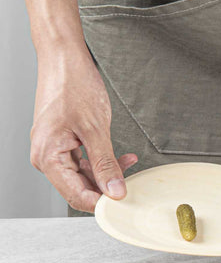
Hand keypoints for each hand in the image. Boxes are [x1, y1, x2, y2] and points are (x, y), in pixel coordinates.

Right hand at [30, 45, 136, 212]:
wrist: (65, 59)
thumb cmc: (73, 85)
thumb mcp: (95, 129)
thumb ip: (105, 164)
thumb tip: (115, 191)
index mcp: (48, 156)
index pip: (75, 195)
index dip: (101, 203)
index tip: (123, 203)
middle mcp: (47, 156)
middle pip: (79, 189)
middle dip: (106, 188)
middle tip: (132, 184)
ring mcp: (55, 150)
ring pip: (84, 176)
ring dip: (108, 174)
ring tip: (130, 164)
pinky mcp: (64, 143)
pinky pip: (85, 162)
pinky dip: (104, 162)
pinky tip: (124, 158)